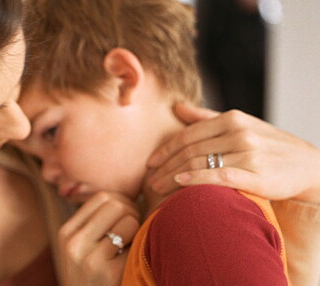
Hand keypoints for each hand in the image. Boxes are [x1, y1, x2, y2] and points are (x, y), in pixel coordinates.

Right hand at [58, 192, 139, 285]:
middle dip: (133, 212)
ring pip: (128, 220)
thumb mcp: (82, 250)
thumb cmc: (94, 279)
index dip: (122, 201)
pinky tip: (133, 261)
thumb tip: (127, 197)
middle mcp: (74, 242)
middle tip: (137, 229)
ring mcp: (89, 258)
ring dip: (138, 230)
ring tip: (133, 245)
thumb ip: (96, 223)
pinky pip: (135, 243)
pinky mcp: (107, 272)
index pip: (102, 197)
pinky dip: (139, 249)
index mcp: (67, 233)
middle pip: (115, 204)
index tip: (129, 216)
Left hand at [146, 103, 319, 203]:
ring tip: (156, 189)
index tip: (150, 162)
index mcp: (231, 119)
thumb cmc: (268, 145)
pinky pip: (219, 176)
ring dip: (173, 177)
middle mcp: (238, 133)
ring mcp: (248, 153)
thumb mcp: (241, 125)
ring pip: (199, 163)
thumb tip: (177, 107)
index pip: (188, 134)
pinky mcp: (256, 174)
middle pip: (190, 150)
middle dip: (165, 166)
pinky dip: (196, 179)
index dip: (166, 149)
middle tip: (148, 181)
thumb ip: (206, 118)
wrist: (307, 165)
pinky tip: (180, 184)